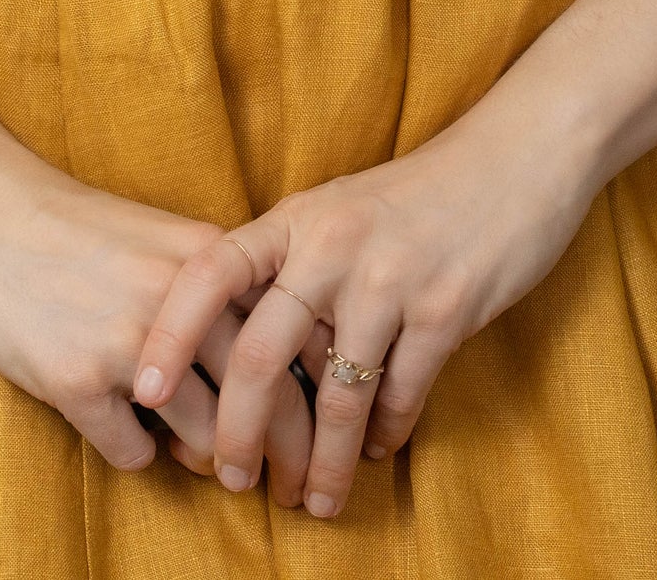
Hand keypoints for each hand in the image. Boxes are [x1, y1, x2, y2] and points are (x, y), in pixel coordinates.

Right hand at [0, 148, 317, 499]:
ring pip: (208, 437)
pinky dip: (142, 458)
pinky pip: (135, 455)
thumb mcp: (163, 240)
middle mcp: (179, 303)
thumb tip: (270, 362)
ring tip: (219, 470)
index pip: (294, 339)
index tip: (332, 428)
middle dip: (286, 454)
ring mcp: (126, 345)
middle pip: (266, 398)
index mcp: (210, 261)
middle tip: (292, 486)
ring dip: (217, 463)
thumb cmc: (77, 227)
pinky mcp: (74, 382)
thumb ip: (217, 290)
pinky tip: (136, 441)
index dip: (323, 393)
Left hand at [130, 98, 602, 517]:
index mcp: (298, 217)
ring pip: (336, 395)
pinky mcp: (446, 309)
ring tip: (314, 498)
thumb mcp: (340, 211)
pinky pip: (401, 395)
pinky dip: (386, 434)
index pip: (211, 271)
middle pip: (260, 354)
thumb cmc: (419, 193)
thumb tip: (246, 350)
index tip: (142, 388)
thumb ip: (295, 265)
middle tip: (228, 478)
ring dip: (322, 460)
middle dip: (237, 431)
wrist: (514, 158)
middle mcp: (333, 245)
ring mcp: (390, 278)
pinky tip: (379, 452)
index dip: (170, 331)